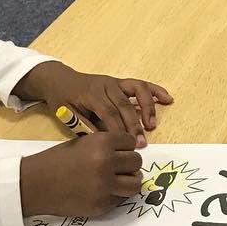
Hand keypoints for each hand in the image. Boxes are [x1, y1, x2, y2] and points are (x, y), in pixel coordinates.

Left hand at [15, 62, 172, 146]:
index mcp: (90, 94)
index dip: (118, 130)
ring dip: (147, 108)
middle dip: (134, 125)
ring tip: (152, 125)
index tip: (126, 146)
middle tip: (141, 144)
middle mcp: (105, 85)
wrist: (59, 80)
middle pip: (124, 105)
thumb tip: (103, 142)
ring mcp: (115, 82)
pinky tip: (167, 99)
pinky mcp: (121, 82)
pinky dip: (155, 91)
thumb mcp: (66, 115)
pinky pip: (141, 85)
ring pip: (137, 91)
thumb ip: (84, 127)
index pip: (108, 113)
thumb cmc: (62, 100)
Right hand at [19, 132, 141, 216]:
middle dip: (129, 165)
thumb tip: (127, 153)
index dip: (125, 148)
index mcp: (102, 142)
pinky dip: (116, 196)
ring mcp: (106, 186)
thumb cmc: (56, 160)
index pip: (130, 142)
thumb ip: (106, 147)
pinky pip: (121, 199)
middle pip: (136, 162)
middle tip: (120, 168)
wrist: (35, 184)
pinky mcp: (102, 204)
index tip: (119, 152)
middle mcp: (107, 163)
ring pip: (135, 184)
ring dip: (129, 182)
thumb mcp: (83, 143)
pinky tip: (102, 192)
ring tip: (118, 181)